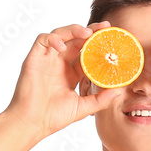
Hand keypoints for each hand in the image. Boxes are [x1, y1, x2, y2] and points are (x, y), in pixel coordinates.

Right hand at [4, 21, 122, 138]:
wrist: (32, 123)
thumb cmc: (53, 118)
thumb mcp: (82, 108)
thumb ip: (100, 100)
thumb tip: (119, 91)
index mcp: (71, 73)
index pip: (87, 53)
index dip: (99, 45)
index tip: (112, 40)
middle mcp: (60, 63)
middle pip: (76, 40)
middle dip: (91, 32)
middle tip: (105, 27)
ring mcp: (47, 59)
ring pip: (61, 34)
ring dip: (74, 30)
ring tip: (87, 33)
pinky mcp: (35, 57)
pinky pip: (43, 40)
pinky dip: (53, 38)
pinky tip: (62, 46)